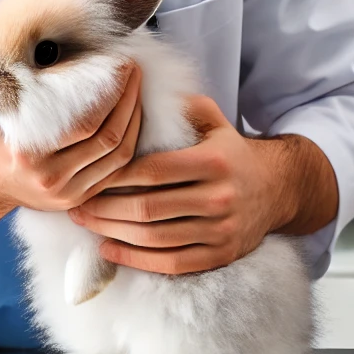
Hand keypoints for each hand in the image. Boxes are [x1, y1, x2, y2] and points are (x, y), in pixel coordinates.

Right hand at [0, 63, 143, 212]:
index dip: (111, 93)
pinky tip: (132, 120)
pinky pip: (115, 172)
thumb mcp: (3, 110)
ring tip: (137, 91)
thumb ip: (36, 92)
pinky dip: (129, 143)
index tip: (121, 65)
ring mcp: (66, 194)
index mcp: (29, 153)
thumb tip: (79, 58)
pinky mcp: (78, 201)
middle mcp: (49, 177)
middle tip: (135, 71)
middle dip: (129, 101)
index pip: (84, 122)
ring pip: (118, 157)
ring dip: (134, 120)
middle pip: (106, 138)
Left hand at [67, 95, 331, 274]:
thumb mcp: (212, 119)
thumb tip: (134, 90)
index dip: (116, 175)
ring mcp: (221, 232)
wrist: (277, 188)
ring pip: (156, 239)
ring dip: (113, 233)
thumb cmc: (230, 150)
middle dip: (105, 207)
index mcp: (213, 162)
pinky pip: (172, 263)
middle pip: (148, 208)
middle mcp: (219, 199)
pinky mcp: (220, 256)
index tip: (90, 173)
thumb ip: (178, 105)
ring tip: (85, 222)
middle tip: (76, 202)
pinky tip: (109, 249)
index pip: (152, 171)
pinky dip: (136, 260)